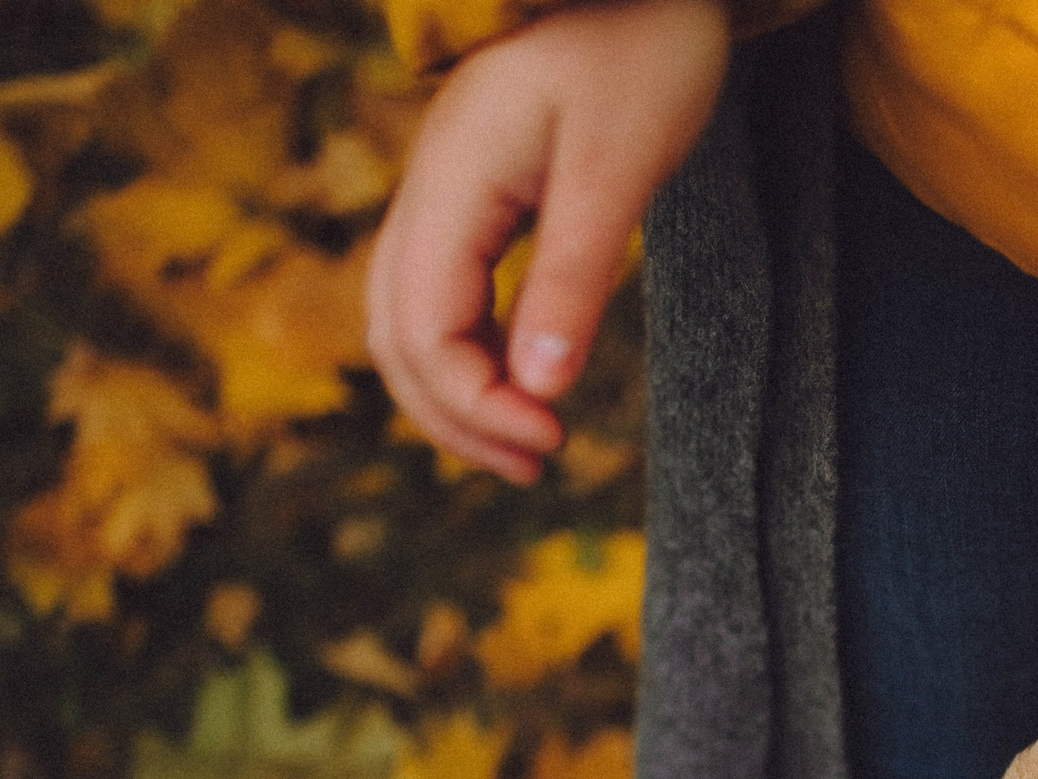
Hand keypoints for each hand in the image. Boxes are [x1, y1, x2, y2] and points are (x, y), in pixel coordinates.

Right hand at [366, 0, 730, 481]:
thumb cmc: (641, 53)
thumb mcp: (616, 170)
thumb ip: (572, 279)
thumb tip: (538, 394)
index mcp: (451, 182)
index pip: (422, 330)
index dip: (476, 404)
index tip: (553, 441)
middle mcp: (428, 191)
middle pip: (396, 335)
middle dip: (455, 415)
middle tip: (539, 466)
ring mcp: (443, 194)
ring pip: (407, 319)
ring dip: (456, 392)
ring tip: (527, 447)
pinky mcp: (473, 197)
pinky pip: (443, 294)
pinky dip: (472, 352)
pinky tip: (524, 385)